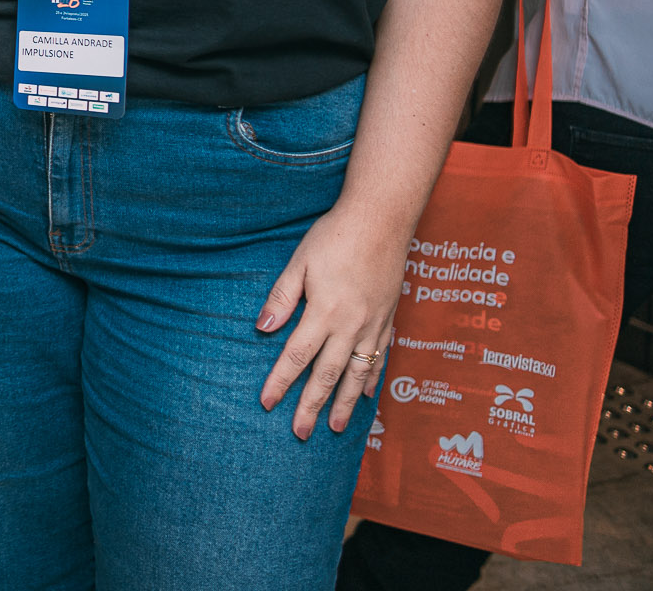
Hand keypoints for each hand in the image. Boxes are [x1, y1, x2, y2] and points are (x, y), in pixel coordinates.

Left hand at [256, 203, 405, 437]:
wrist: (383, 220)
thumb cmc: (335, 236)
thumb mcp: (301, 262)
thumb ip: (283, 296)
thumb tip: (264, 328)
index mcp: (325, 312)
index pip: (296, 356)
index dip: (280, 382)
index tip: (266, 403)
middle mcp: (351, 325)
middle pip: (326, 375)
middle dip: (311, 406)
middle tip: (300, 433)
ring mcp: (373, 326)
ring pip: (356, 374)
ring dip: (343, 403)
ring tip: (333, 427)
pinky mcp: (388, 320)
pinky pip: (379, 358)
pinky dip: (371, 379)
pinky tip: (365, 395)